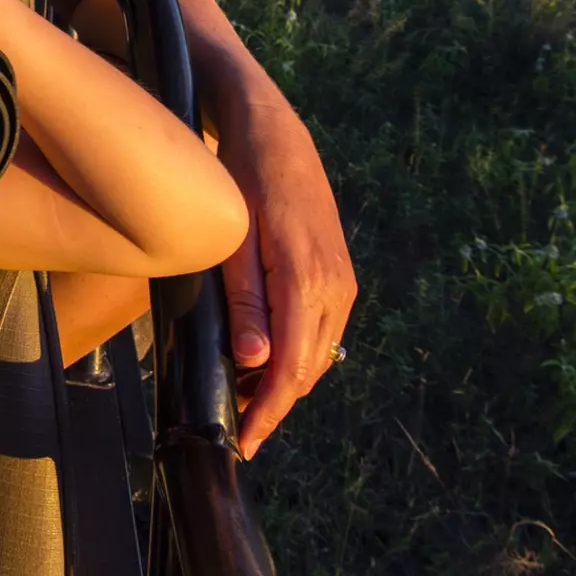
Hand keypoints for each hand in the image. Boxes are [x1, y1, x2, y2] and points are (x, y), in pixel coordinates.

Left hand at [214, 89, 355, 459]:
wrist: (273, 135)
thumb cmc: (243, 180)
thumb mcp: (234, 238)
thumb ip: (244, 300)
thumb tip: (253, 362)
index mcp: (307, 279)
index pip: (291, 367)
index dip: (267, 410)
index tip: (245, 441)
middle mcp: (335, 287)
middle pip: (308, 369)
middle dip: (274, 405)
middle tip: (240, 432)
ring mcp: (342, 281)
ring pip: (317, 354)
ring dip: (286, 383)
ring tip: (245, 403)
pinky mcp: (338, 275)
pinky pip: (320, 331)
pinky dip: (296, 354)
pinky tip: (267, 360)